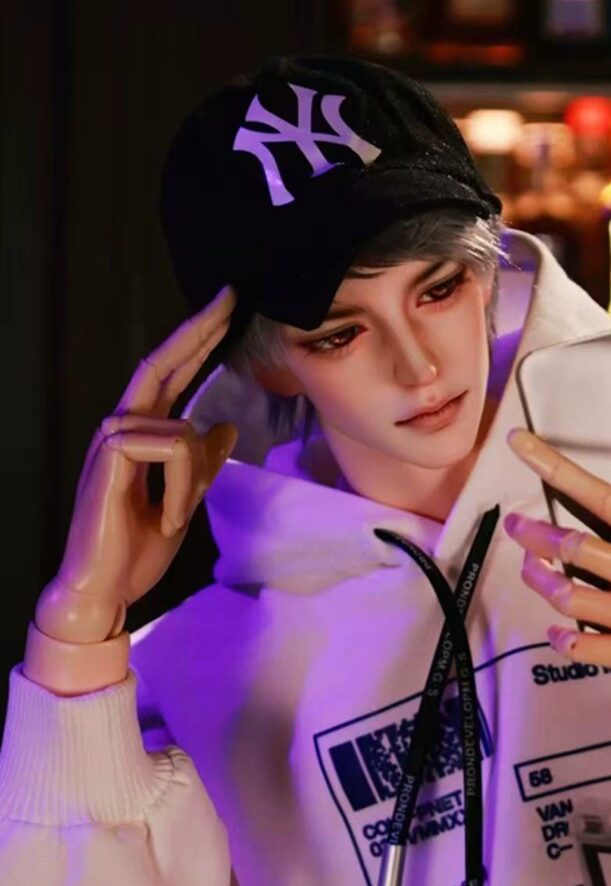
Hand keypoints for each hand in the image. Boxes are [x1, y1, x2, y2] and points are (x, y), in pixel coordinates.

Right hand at [34, 285, 238, 645]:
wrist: (105, 589)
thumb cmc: (136, 550)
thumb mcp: (183, 501)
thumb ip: (201, 464)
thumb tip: (223, 426)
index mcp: (139, 434)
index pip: (169, 374)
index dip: (195, 339)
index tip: (225, 308)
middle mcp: (120, 427)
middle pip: (160, 364)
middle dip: (197, 331)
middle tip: (231, 296)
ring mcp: (111, 440)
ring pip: (181, 431)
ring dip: (192, 479)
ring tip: (175, 517)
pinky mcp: (110, 458)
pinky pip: (171, 450)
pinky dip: (180, 488)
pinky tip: (167, 517)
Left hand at [503, 428, 610, 690]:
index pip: (606, 500)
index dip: (560, 472)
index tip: (526, 450)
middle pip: (580, 549)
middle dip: (537, 535)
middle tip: (516, 526)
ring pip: (578, 598)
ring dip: (544, 583)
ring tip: (530, 573)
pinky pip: (594, 649)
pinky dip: (567, 641)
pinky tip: (555, 631)